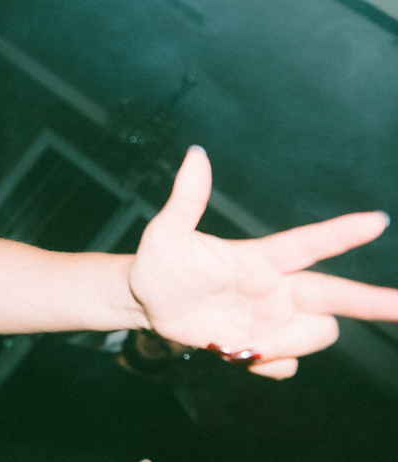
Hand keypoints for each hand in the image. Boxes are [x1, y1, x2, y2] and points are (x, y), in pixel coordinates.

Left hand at [129, 146, 397, 378]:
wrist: (147, 303)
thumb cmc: (160, 262)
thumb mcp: (166, 232)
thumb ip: (186, 198)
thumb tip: (196, 154)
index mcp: (260, 259)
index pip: (308, 244)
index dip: (341, 233)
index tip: (378, 220)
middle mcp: (278, 290)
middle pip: (337, 294)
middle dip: (374, 301)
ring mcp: (275, 321)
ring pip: (314, 335)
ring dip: (282, 342)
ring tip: (231, 336)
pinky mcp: (265, 349)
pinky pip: (286, 366)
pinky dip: (265, 364)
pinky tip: (233, 350)